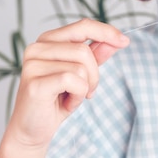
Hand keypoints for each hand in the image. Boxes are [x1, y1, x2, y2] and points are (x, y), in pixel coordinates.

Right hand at [6, 19, 129, 149]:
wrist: (33, 131)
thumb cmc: (56, 100)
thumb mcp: (82, 75)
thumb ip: (96, 55)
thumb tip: (117, 40)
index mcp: (48, 40)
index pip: (82, 26)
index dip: (106, 32)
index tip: (125, 41)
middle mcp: (37, 48)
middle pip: (84, 51)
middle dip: (94, 74)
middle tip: (87, 91)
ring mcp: (33, 65)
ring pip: (81, 67)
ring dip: (85, 88)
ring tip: (71, 97)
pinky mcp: (35, 83)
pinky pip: (74, 81)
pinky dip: (78, 96)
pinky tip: (66, 104)